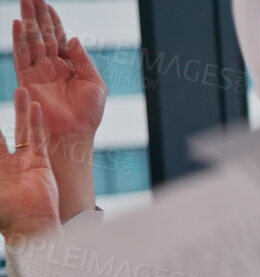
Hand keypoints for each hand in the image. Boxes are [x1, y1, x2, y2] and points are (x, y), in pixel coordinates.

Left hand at [0, 89, 57, 240]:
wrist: (29, 228)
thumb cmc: (2, 215)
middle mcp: (5, 163)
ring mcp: (24, 163)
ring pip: (20, 130)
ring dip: (19, 110)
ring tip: (19, 89)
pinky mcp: (41, 165)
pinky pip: (38, 139)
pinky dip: (36, 122)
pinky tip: (34, 106)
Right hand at [12, 0, 102, 142]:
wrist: (75, 134)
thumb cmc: (88, 113)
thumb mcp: (94, 82)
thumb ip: (83, 59)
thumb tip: (74, 38)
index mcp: (69, 64)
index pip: (59, 37)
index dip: (53, 20)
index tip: (46, 3)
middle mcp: (52, 65)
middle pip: (43, 34)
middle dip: (37, 15)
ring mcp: (39, 71)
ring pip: (31, 41)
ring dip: (28, 21)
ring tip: (24, 3)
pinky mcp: (28, 79)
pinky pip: (22, 56)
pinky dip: (20, 40)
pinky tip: (18, 25)